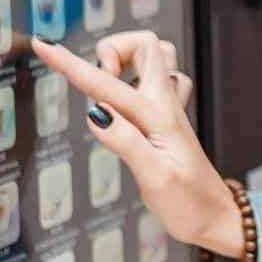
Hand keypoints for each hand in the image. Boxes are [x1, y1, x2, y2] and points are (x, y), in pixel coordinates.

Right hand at [31, 32, 244, 258]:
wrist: (216, 216)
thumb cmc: (188, 203)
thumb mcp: (154, 178)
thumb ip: (126, 142)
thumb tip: (95, 113)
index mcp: (158, 116)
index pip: (107, 84)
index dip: (71, 63)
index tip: (45, 47)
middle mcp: (166, 105)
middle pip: (146, 45)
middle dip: (113, 48)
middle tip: (96, 81)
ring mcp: (170, 109)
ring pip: (156, 57)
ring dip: (128, 58)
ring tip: (109, 86)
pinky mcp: (170, 119)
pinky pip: (160, 80)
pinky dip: (139, 76)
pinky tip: (127, 98)